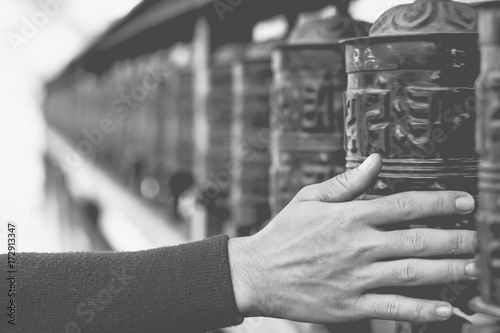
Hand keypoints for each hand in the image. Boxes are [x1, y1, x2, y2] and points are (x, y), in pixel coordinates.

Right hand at [228, 154, 477, 323]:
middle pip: (419, 241)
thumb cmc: (284, 234)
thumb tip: (376, 161)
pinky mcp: (351, 305)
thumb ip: (345, 183)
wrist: (257, 274)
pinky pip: (395, 308)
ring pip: (414, 273)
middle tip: (478, 239)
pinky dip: (423, 309)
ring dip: (449, 270)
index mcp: (350, 217)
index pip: (405, 205)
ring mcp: (357, 278)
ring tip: (473, 267)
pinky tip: (446, 307)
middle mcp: (359, 246)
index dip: (440, 203)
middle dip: (455, 239)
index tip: (465, 202)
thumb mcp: (308, 199)